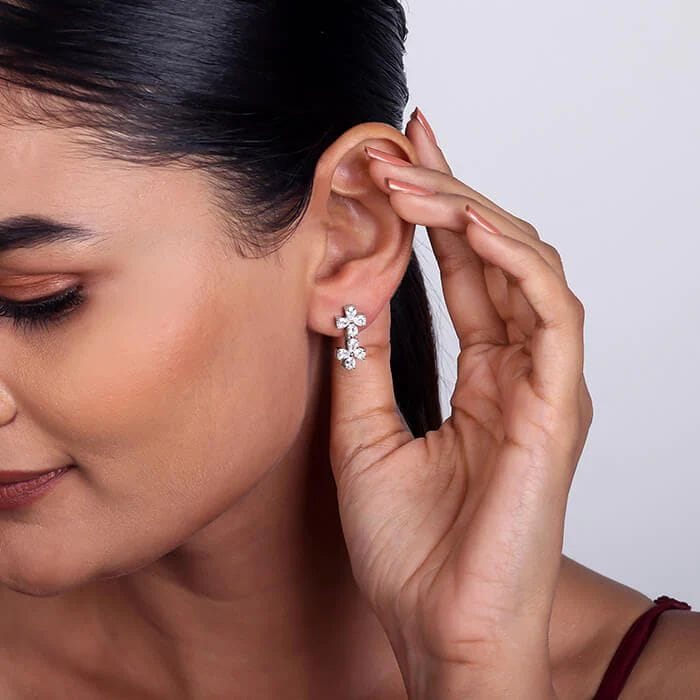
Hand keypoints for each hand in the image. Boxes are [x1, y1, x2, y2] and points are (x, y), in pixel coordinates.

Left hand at [328, 109, 591, 699]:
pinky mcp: (558, 410)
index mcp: (479, 379)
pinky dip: (516, 261)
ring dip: (474, 214)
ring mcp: (543, 388)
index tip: (394, 161)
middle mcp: (517, 373)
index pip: (465, 273)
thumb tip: (353, 290)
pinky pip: (552, 314)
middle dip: (450, 191)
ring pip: (528, 269)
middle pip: (495, 257)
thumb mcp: (363, 435)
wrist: (435, 626)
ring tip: (416, 179)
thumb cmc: (407, 548)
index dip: (434, 213)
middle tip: (402, 143)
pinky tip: (469, 227)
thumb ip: (365, 363)